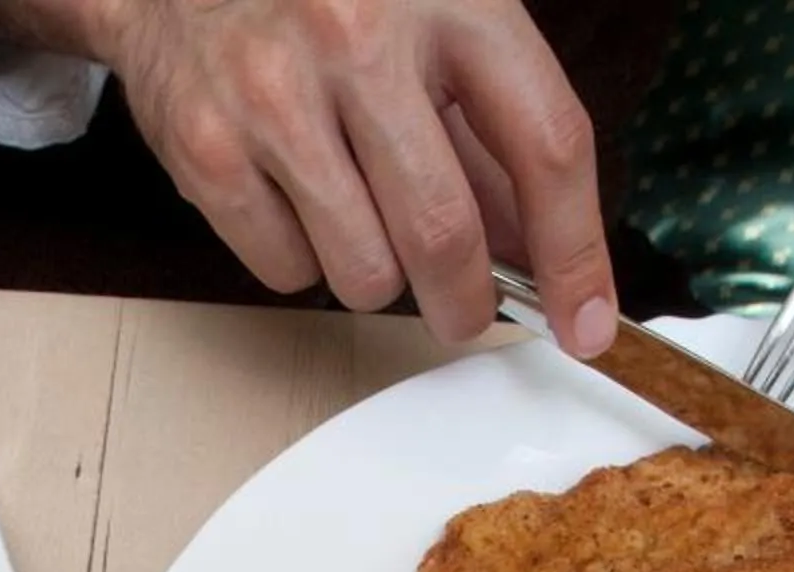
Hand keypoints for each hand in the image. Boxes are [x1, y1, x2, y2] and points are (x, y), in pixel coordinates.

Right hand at [94, 0, 615, 352]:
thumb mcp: (429, 20)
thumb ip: (487, 128)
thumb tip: (537, 250)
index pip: (546, 144)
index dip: (576, 252)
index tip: (586, 320)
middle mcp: (359, 38)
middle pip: (444, 232)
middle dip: (465, 301)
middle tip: (463, 309)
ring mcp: (275, 95)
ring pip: (363, 272)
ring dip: (373, 273)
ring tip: (355, 214)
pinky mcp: (208, 147)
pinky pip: (286, 271)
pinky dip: (301, 259)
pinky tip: (293, 198)